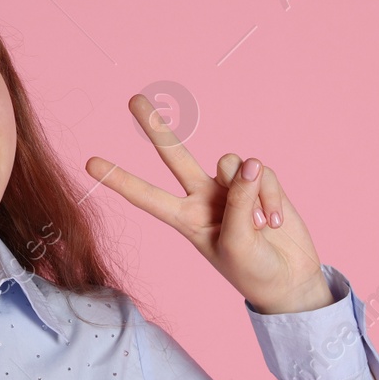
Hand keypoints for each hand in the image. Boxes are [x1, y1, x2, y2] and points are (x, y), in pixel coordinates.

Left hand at [84, 93, 332, 314]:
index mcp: (184, 219)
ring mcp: (230, 187)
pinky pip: (260, 171)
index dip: (120, 180)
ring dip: (250, 193)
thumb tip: (249, 162)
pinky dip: (269, 196)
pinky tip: (275, 222)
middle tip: (132, 99)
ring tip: (260, 226)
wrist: (288, 280)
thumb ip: (239, 202)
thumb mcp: (236, 243)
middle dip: (155, 127)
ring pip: (230, 163)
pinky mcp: (259, 181)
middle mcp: (202, 197)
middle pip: (174, 155)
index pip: (146, 196)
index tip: (89, 163)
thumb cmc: (252, 269)